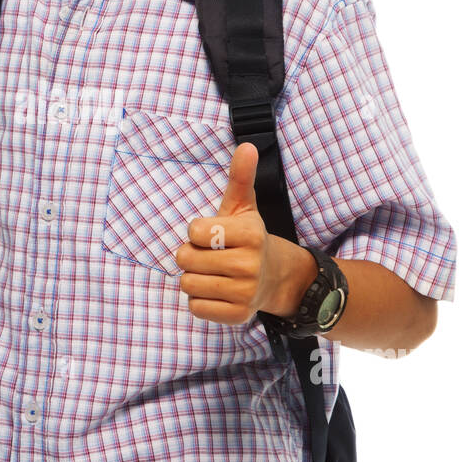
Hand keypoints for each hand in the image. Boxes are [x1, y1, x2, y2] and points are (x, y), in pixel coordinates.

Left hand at [174, 142, 279, 324]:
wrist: (275, 278)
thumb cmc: (248, 238)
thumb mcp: (244, 207)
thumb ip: (240, 177)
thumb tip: (247, 146)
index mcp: (250, 234)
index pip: (194, 231)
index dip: (196, 231)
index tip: (212, 234)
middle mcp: (250, 264)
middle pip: (185, 258)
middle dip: (191, 255)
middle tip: (210, 255)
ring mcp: (245, 293)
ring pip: (187, 283)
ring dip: (193, 278)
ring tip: (213, 273)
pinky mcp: (236, 316)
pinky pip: (195, 307)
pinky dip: (199, 300)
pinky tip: (216, 291)